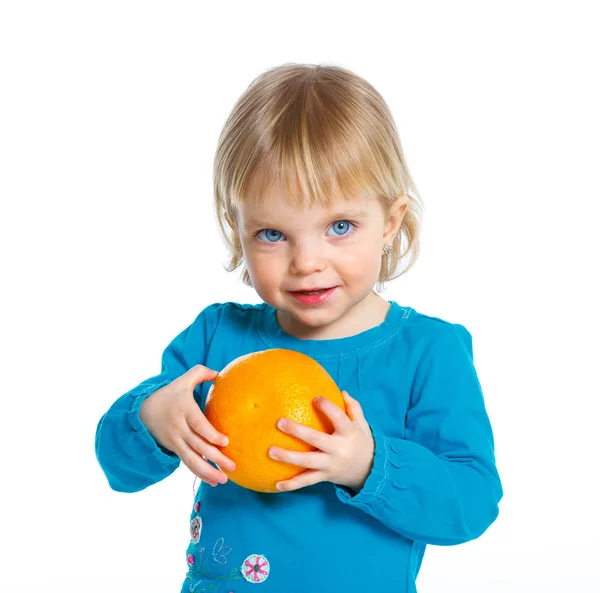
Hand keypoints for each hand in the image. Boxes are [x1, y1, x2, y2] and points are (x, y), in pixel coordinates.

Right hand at [139, 364, 235, 486]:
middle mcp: (179, 427)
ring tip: (224, 480)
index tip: (225, 441)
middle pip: (198, 445)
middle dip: (215, 457)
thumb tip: (219, 373)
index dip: (211, 434)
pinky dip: (200, 474)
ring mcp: (176, 441)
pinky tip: (213, 481)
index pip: (198, 424)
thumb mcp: (182, 380)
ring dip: (208, 471)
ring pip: (192, 459)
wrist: (143, 412)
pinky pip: (188, 463)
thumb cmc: (169, 394)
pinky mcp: (174, 449)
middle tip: (232, 466)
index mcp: (184, 410)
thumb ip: (200, 372)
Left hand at [268, 391, 374, 492]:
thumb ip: (353, 408)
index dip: (327, 407)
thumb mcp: (362, 425)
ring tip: (270, 451)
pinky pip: (307, 481)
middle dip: (297, 432)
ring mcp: (330, 464)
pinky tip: (277, 484)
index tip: (315, 398)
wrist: (369, 472)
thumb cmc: (362, 442)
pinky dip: (292, 484)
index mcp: (349, 433)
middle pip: (316, 439)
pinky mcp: (324, 476)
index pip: (338, 417)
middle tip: (279, 422)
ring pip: (307, 462)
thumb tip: (342, 391)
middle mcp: (339, 449)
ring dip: (288, 457)